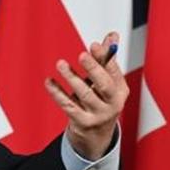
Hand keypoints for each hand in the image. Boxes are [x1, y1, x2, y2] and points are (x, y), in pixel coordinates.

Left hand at [43, 31, 128, 160]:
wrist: (96, 134)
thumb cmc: (101, 100)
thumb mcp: (107, 82)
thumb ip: (107, 59)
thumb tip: (112, 35)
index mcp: (120, 91)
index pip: (114, 72)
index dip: (105, 58)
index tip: (94, 44)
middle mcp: (112, 104)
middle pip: (104, 85)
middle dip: (93, 69)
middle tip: (81, 55)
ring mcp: (98, 115)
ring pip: (84, 94)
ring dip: (71, 78)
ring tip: (60, 64)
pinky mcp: (82, 122)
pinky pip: (67, 105)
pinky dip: (57, 92)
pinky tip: (48, 81)